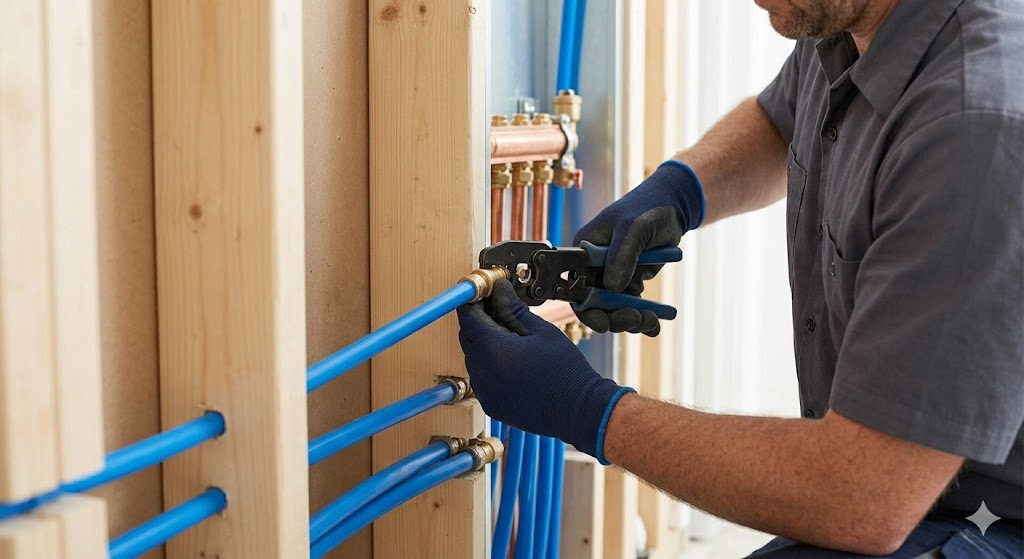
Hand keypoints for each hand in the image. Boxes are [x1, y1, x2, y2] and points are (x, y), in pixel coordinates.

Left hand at [456, 279, 632, 463]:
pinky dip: (491, 367)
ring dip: (485, 346)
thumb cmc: (565, 370)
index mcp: (492, 349)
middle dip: (479, 323)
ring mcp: (484, 391)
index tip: (483, 295)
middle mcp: (481, 372)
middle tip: (501, 313)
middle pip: (468, 337)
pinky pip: (482, 378)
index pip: (468, 317)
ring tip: (512, 341)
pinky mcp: (490, 405)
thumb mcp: (541, 331)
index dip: (473, 302)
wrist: (578, 410)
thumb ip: (513, 309)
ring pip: (474, 358)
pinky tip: (513, 364)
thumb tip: (498, 290)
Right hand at [572, 161, 703, 334]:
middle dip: (615, 318)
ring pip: (615, 309)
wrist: (672, 207)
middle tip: (636, 319)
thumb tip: (612, 287)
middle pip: (596, 305)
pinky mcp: (631, 281)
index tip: (603, 324)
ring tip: (651, 321)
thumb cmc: (647, 209)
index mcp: (583, 252)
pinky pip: (633, 306)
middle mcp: (594, 268)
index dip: (586, 309)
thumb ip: (622, 255)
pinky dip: (645, 318)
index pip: (575, 287)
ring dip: (632, 320)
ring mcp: (612, 277)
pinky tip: (655, 326)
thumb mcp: (633, 228)